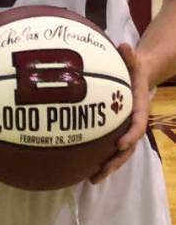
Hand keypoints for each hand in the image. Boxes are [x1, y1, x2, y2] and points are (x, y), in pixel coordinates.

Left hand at [89, 43, 149, 183]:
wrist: (137, 77)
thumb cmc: (133, 69)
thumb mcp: (133, 61)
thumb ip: (130, 56)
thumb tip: (124, 45)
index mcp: (140, 109)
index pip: (138, 125)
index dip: (130, 135)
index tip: (119, 143)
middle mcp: (133, 123)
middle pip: (129, 147)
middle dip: (117, 160)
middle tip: (102, 170)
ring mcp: (124, 130)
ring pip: (120, 154)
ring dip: (108, 167)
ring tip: (92, 179)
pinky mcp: (115, 132)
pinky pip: (110, 149)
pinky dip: (101, 160)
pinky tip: (85, 170)